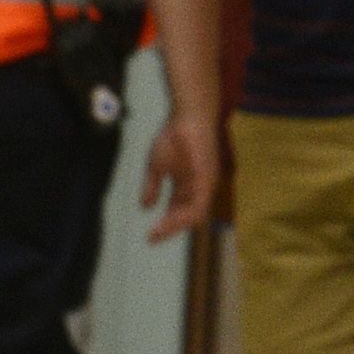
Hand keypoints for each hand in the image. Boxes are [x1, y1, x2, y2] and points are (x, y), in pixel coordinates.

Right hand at [142, 110, 221, 244]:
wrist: (187, 116)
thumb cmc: (174, 136)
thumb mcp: (157, 166)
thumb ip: (152, 187)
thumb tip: (145, 206)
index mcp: (189, 185)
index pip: (180, 211)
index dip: (166, 224)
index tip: (149, 235)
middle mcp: (200, 188)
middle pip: (188, 216)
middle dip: (170, 229)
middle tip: (152, 238)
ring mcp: (206, 185)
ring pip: (195, 216)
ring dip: (175, 226)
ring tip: (158, 231)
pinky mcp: (208, 181)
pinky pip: (198, 205)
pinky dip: (183, 216)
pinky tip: (169, 220)